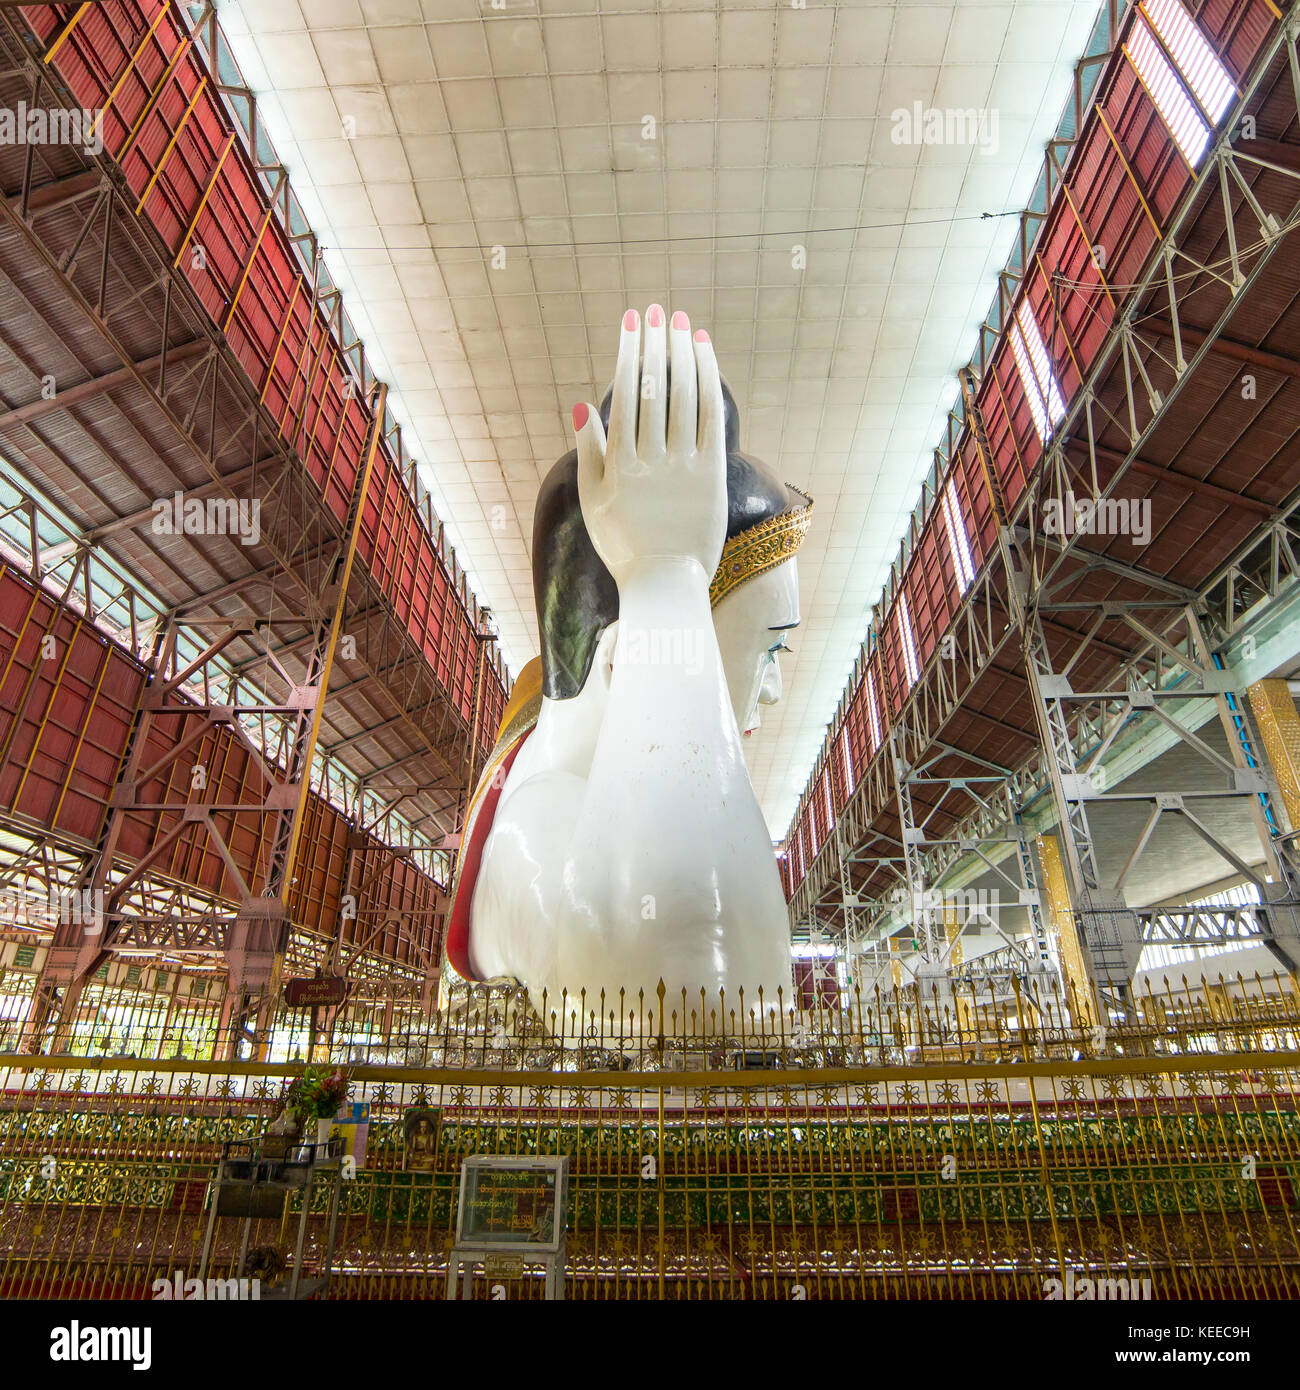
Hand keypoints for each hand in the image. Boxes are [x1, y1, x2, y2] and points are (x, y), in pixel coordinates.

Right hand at [573, 305, 726, 587]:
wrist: (665, 584)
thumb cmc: (624, 546)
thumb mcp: (594, 501)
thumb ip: (588, 452)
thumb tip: (582, 405)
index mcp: (620, 463)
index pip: (626, 393)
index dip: (630, 351)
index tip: (632, 320)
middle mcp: (652, 459)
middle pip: (656, 387)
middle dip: (656, 342)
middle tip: (658, 309)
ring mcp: (684, 466)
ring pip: (685, 396)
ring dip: (684, 353)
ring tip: (682, 324)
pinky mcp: (711, 473)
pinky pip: (711, 417)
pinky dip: (708, 382)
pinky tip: (705, 356)